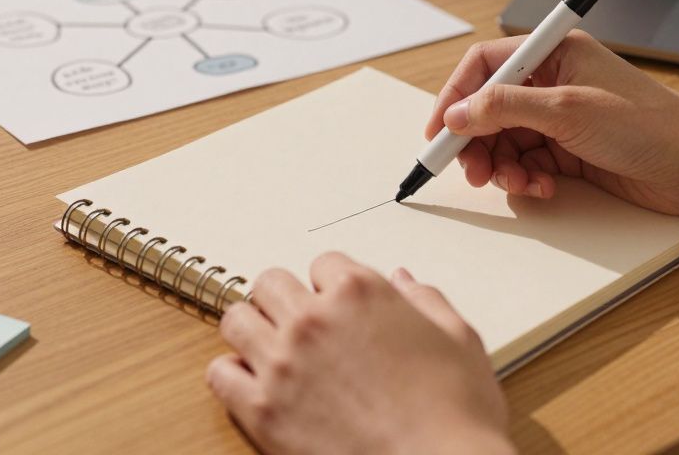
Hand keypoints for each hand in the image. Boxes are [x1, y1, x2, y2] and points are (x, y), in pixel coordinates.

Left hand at [207, 252, 512, 454]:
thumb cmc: (456, 416)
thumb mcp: (459, 340)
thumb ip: (426, 301)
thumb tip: (404, 281)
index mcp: (361, 293)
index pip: (323, 262)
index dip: (331, 285)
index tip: (336, 304)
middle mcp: (314, 319)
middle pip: (270, 282)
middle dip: (285, 299)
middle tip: (300, 322)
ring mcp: (283, 363)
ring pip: (236, 319)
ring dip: (253, 329)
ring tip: (271, 347)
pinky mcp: (262, 410)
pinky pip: (220, 374)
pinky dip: (232, 375)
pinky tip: (253, 383)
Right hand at [426, 31, 678, 215]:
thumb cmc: (650, 125)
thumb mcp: (568, 110)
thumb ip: (505, 108)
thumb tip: (457, 113)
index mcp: (554, 53)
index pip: (485, 65)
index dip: (455, 96)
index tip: (438, 131)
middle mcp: (554, 81)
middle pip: (489, 107)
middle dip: (475, 141)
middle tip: (471, 171)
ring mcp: (561, 118)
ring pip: (505, 140)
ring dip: (501, 165)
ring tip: (515, 183)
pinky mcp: (570, 151)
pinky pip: (527, 162)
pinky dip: (524, 177)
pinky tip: (539, 187)